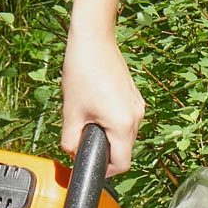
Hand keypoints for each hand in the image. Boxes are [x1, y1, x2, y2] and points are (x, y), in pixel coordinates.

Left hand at [60, 28, 144, 174]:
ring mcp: (138, 106)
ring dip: (108, 136)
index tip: (90, 165)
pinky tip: (96, 108)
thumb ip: (70, 141)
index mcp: (123, 125)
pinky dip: (112, 122)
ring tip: (88, 118)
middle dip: (105, 151)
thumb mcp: (70, 111)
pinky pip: (126, 120)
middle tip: (83, 139)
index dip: (105, 170)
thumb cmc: (82, 70)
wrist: (94, 37)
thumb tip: (72, 154)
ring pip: (125, 136)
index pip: (121, 164)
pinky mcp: (134, 97)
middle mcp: (136, 117)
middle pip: (124, 151)